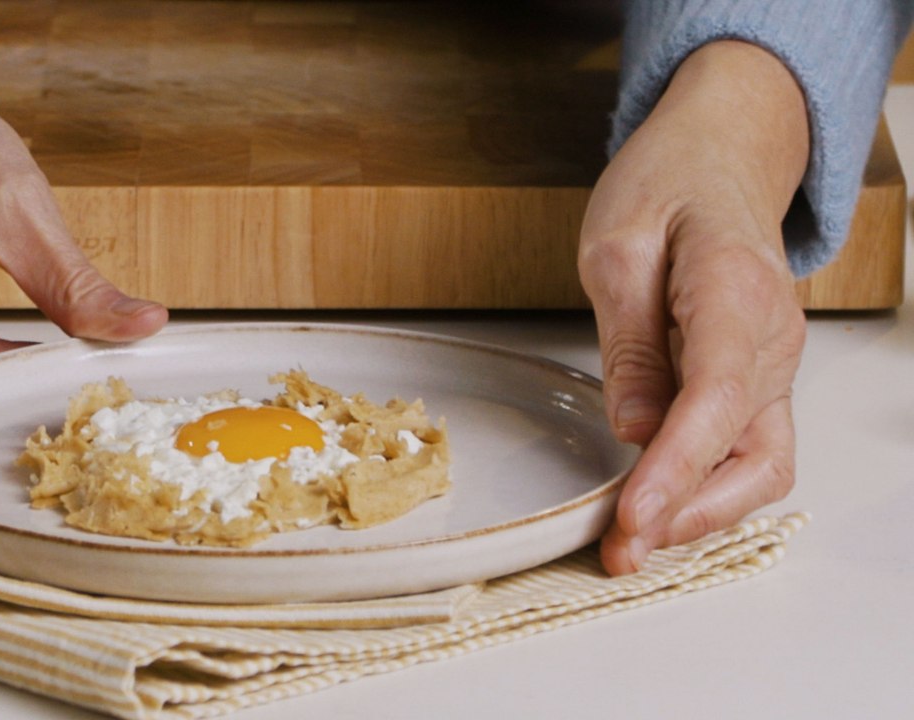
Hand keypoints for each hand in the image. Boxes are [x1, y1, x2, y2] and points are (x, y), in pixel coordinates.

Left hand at [578, 42, 809, 573]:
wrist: (725, 151)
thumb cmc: (669, 182)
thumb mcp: (616, 244)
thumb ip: (629, 340)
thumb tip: (635, 427)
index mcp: (734, 290)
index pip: (716, 400)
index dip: (677, 469)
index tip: (633, 518)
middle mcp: (772, 338)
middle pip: (754, 455)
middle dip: (690, 514)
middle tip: (619, 550)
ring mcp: (775, 362)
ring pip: (759, 465)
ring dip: (700, 513)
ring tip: (630, 542)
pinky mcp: (759, 378)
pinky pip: (745, 448)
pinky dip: (706, 487)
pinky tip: (657, 505)